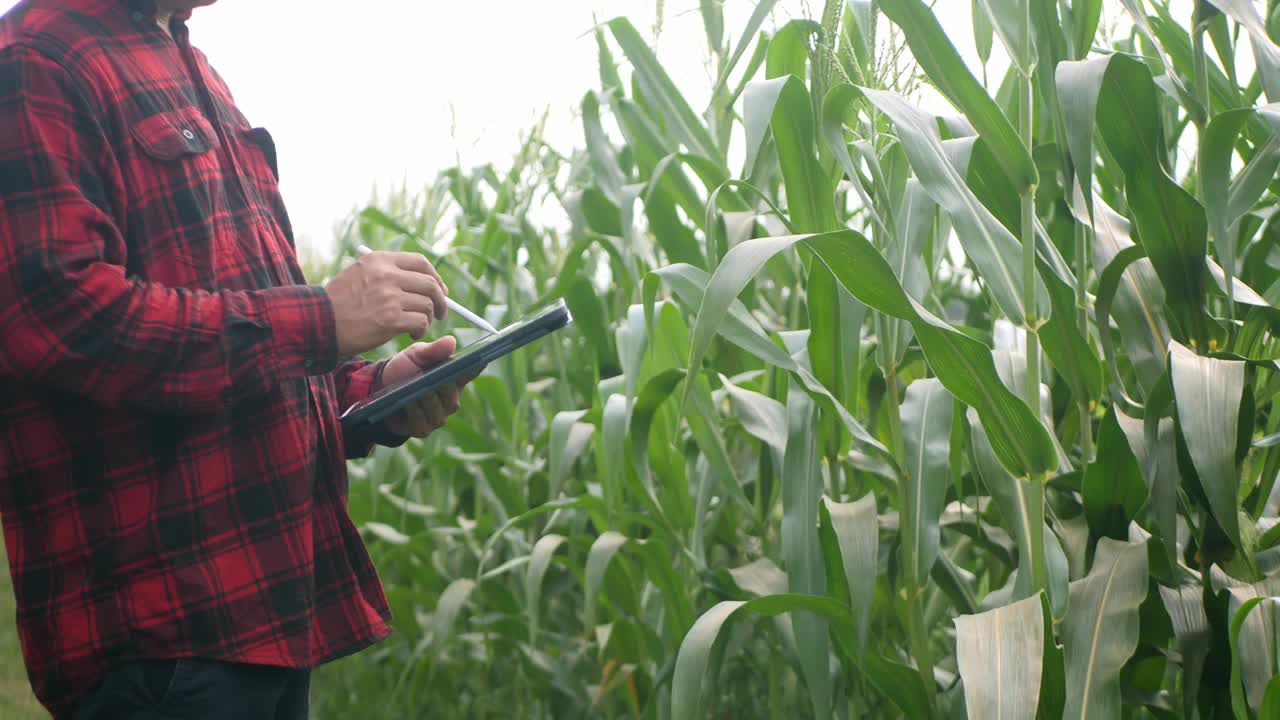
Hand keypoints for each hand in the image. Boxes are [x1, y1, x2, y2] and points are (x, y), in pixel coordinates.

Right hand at [324, 250, 448, 355]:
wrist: (318, 323)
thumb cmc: (339, 303)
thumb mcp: (359, 274)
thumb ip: (386, 273)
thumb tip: (422, 281)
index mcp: (380, 260)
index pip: (420, 262)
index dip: (435, 277)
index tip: (439, 290)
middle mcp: (386, 275)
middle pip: (430, 284)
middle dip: (441, 300)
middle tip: (440, 312)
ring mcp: (389, 297)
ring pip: (428, 305)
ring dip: (428, 318)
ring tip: (417, 326)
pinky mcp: (390, 319)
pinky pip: (421, 322)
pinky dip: (421, 330)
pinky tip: (411, 334)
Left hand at [380, 336, 480, 437]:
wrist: (379, 389)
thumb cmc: (404, 370)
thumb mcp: (415, 355)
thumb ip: (433, 350)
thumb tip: (451, 341)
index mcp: (453, 378)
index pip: (470, 372)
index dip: (475, 367)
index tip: (480, 360)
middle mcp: (450, 399)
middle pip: (452, 393)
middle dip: (442, 385)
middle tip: (433, 376)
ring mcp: (438, 416)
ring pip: (437, 408)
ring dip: (426, 398)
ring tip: (416, 389)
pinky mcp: (423, 429)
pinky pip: (422, 421)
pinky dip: (414, 411)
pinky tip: (407, 402)